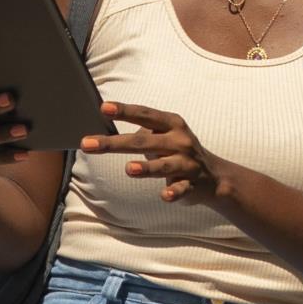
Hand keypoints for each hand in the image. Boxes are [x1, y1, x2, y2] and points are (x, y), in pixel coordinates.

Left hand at [81, 102, 227, 204]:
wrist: (214, 177)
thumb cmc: (178, 151)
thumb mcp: (164, 136)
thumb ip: (141, 134)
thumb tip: (108, 133)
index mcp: (171, 124)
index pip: (144, 115)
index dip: (124, 111)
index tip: (103, 108)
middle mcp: (179, 141)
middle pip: (143, 141)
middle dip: (114, 143)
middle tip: (88, 144)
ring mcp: (186, 163)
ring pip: (163, 166)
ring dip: (146, 167)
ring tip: (128, 169)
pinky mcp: (191, 185)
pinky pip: (181, 189)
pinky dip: (173, 192)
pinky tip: (164, 195)